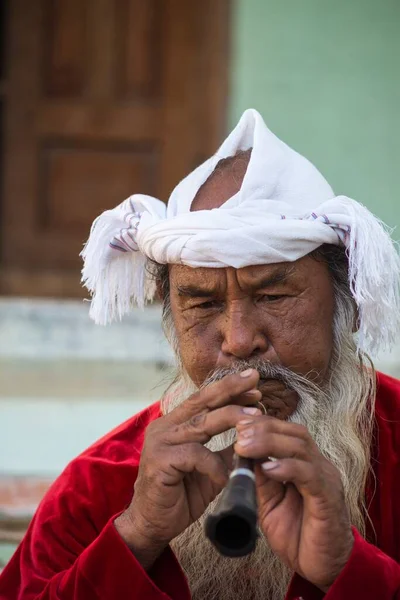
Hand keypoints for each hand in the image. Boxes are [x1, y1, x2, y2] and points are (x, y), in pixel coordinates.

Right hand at [115, 369, 261, 568]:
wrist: (152, 524)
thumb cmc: (180, 494)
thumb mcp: (208, 467)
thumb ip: (224, 449)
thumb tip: (252, 434)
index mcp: (174, 424)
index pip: (203, 399)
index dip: (228, 389)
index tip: (253, 384)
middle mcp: (164, 427)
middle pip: (201, 402)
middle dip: (230, 389)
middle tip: (255, 382)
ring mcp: (160, 442)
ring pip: (201, 423)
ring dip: (231, 419)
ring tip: (256, 419)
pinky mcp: (160, 461)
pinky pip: (196, 455)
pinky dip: (216, 465)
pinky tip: (226, 477)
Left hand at [234, 415, 353, 591]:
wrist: (323, 568)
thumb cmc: (297, 535)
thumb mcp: (270, 503)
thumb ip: (261, 479)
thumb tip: (243, 456)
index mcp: (305, 463)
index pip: (286, 431)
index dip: (262, 424)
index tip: (238, 425)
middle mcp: (318, 465)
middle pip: (294, 432)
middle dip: (264, 428)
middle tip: (238, 433)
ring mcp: (326, 479)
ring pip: (301, 447)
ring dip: (269, 442)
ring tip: (245, 446)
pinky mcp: (328, 497)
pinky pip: (310, 475)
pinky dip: (287, 467)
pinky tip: (268, 469)